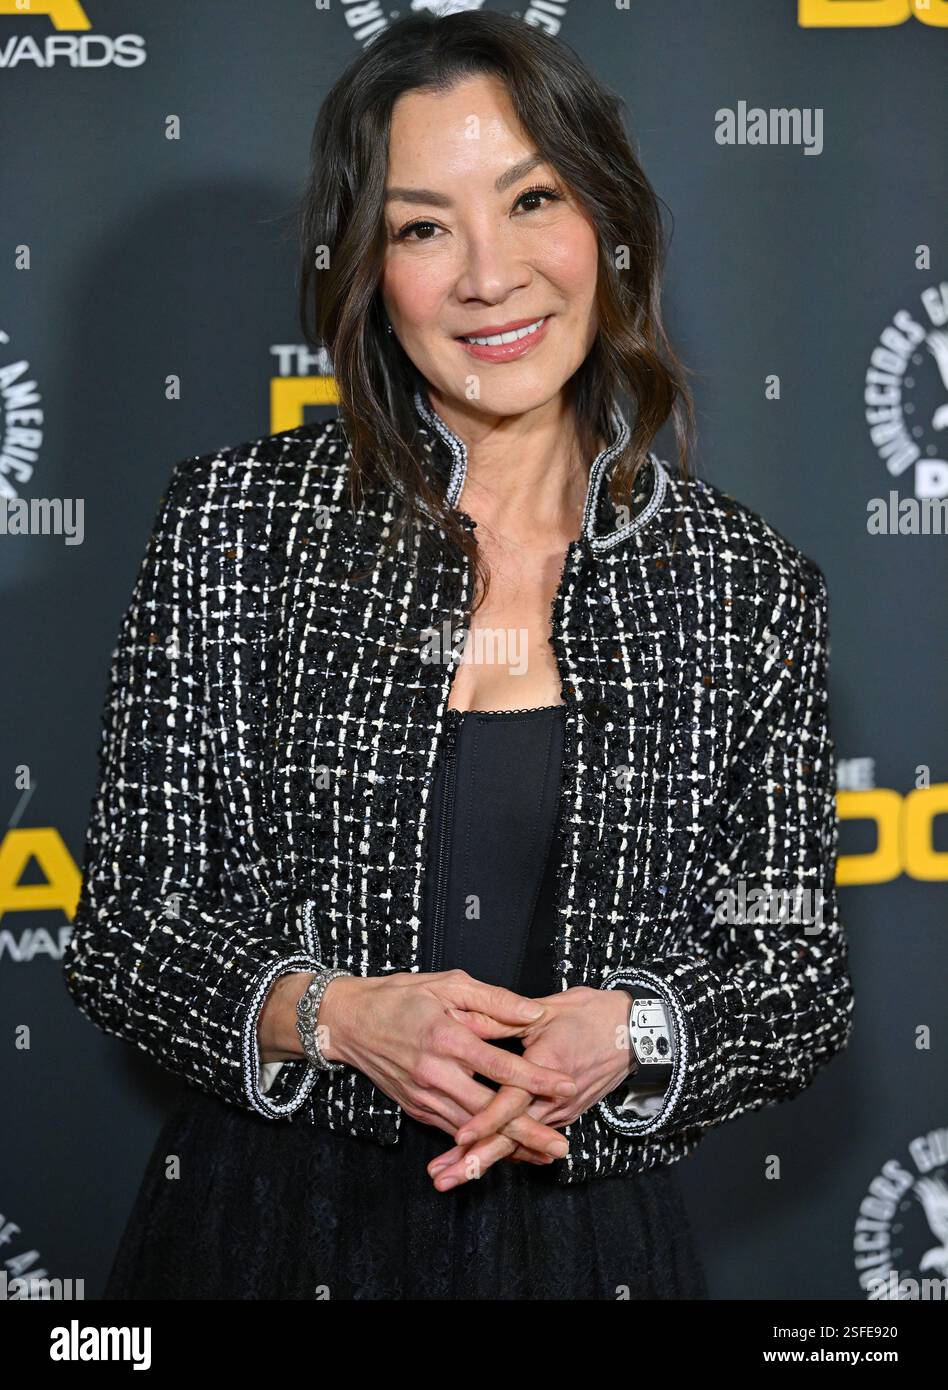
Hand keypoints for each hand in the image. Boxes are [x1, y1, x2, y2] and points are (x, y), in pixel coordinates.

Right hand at [316, 969, 578, 1160]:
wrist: (349, 1022)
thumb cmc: (401, 997)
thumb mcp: (449, 985)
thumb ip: (494, 1001)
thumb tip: (533, 1015)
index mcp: (447, 1038)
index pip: (500, 1064)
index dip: (535, 1078)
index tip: (566, 1085)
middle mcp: (435, 1073)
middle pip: (488, 1110)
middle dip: (527, 1131)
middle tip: (560, 1148)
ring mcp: (423, 1095)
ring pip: (471, 1129)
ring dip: (506, 1146)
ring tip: (541, 1156)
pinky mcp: (415, 1108)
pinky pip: (451, 1131)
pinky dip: (478, 1145)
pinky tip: (502, 1152)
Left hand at [425, 986, 632, 1189]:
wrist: (635, 1033)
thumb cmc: (592, 1014)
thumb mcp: (548, 1010)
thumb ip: (506, 1017)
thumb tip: (468, 1018)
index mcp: (548, 1067)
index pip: (513, 1101)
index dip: (486, 1120)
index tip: (459, 1137)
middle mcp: (555, 1099)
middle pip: (512, 1137)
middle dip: (475, 1160)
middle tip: (442, 1178)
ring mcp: (561, 1111)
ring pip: (518, 1143)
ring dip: (483, 1160)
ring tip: (449, 1177)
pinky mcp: (563, 1115)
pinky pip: (530, 1138)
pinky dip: (505, 1151)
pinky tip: (478, 1162)